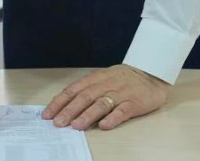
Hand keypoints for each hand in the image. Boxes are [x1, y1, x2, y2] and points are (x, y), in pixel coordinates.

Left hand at [43, 64, 169, 130]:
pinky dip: (113, 118)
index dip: (59, 102)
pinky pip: (123, 111)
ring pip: (102, 104)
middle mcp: (107, 84)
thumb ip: (86, 90)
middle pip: (85, 97)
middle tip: (58, 122)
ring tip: (76, 125)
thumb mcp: (102, 79)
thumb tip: (63, 105)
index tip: (48, 114)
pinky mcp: (135, 103)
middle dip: (69, 110)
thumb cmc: (122, 79)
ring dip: (87, 115)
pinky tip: (104, 126)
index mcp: (96, 78)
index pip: (73, 90)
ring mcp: (121, 93)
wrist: (151, 73)